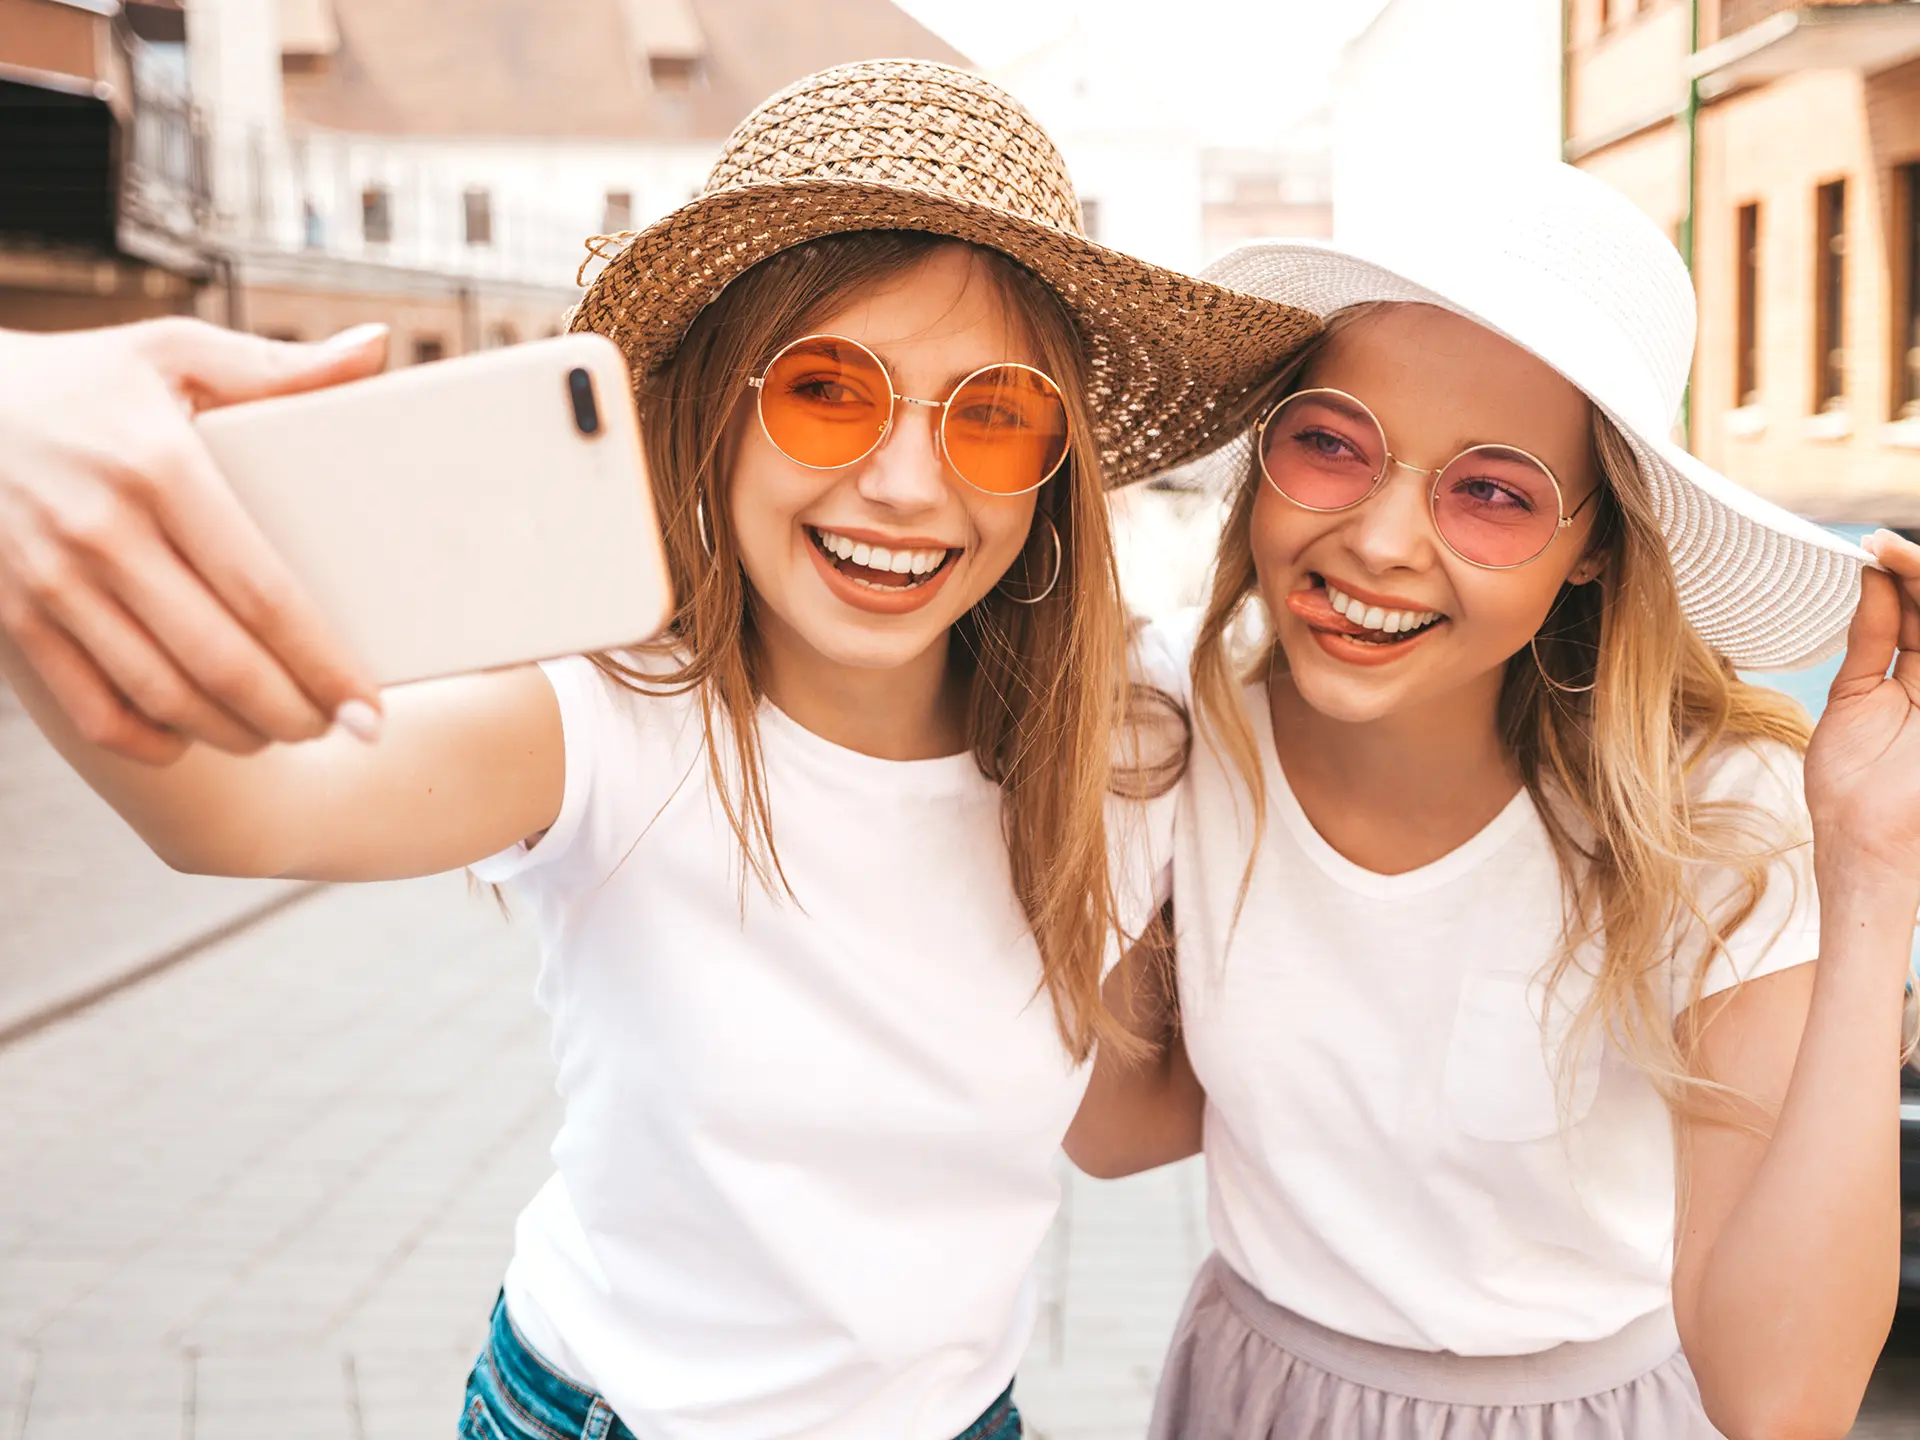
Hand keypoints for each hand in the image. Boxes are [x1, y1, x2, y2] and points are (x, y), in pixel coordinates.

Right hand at [0, 318, 387, 762]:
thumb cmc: (81, 378)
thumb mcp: (175, 351)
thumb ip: (279, 365)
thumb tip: (375, 348)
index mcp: (159, 469)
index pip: (261, 592)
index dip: (322, 663)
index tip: (370, 706)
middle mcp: (101, 532)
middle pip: (219, 659)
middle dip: (294, 713)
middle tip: (343, 729)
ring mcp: (50, 581)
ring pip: (160, 695)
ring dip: (234, 733)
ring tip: (285, 731)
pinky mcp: (12, 616)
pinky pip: (90, 708)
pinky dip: (151, 740)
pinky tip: (196, 737)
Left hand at [1806, 529, 1919, 902]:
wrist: (1866, 842)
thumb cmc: (1853, 785)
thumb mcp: (1854, 696)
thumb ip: (1872, 636)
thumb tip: (1872, 577)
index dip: (1902, 576)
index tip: (1868, 549)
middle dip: (1916, 571)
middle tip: (1878, 546)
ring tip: (1890, 557)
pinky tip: (1911, 584)